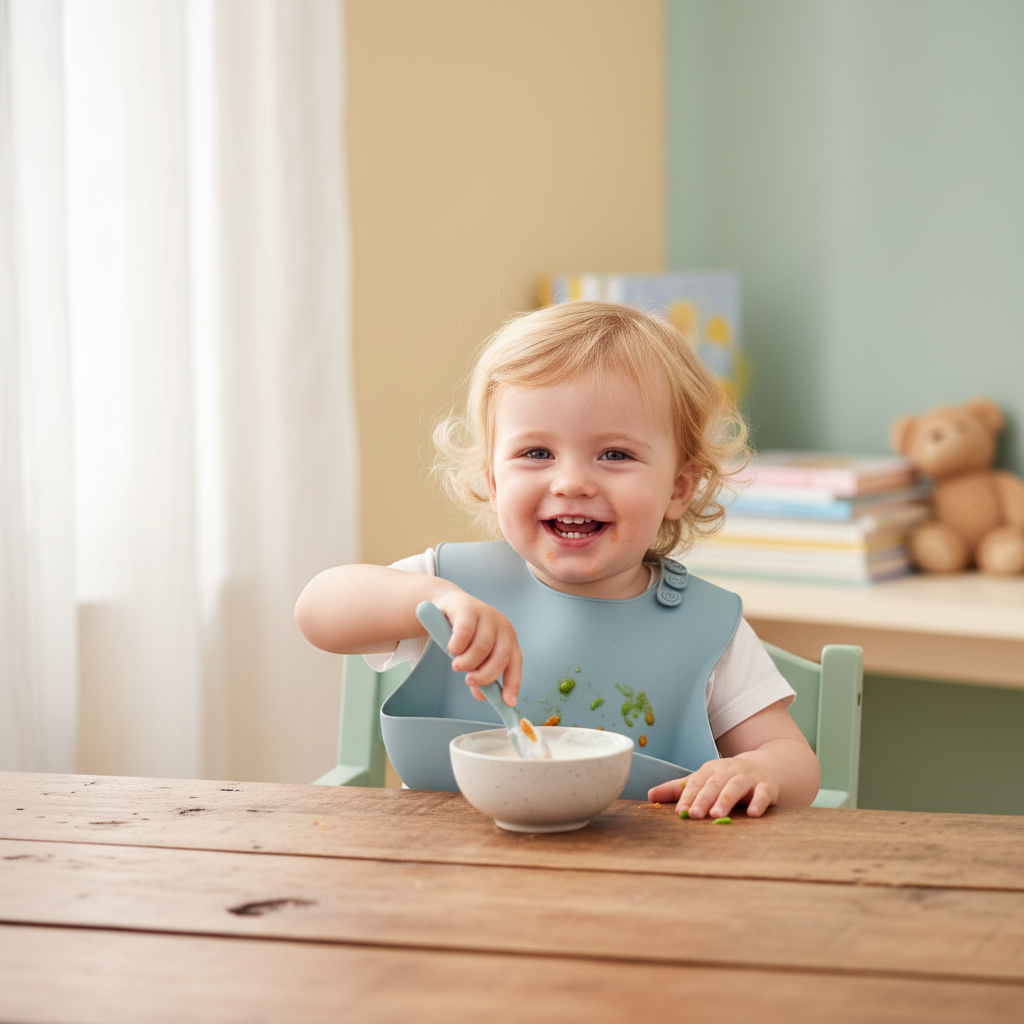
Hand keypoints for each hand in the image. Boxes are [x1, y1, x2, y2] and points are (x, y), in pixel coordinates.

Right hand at [432, 589, 522, 704]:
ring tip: (457, 666)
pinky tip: (452, 648)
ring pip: (482, 647)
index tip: (507, 702)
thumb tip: (481, 696)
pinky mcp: (468, 609)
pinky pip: (465, 633)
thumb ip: (479, 673)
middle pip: (500, 657)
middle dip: (485, 675)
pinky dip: (457, 646)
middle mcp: (502, 626)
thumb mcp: (475, 655)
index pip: (515, 664)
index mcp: (508, 639)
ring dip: (468, 662)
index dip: (512, 684)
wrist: (448, 605)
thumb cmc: (465, 633)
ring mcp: (487, 615)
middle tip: (470, 681)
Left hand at [647, 755, 777, 818]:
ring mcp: (747, 777)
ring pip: (735, 787)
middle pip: (714, 784)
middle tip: (694, 815)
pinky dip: (758, 802)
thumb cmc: (727, 778)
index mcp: (710, 770)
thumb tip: (650, 796)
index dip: (687, 797)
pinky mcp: (766, 786)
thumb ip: (679, 790)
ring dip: (725, 800)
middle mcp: (728, 771)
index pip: (696, 782)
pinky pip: (762, 793)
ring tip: (717, 815)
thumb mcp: (704, 781)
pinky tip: (753, 814)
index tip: (679, 811)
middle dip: (703, 799)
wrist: (764, 767)